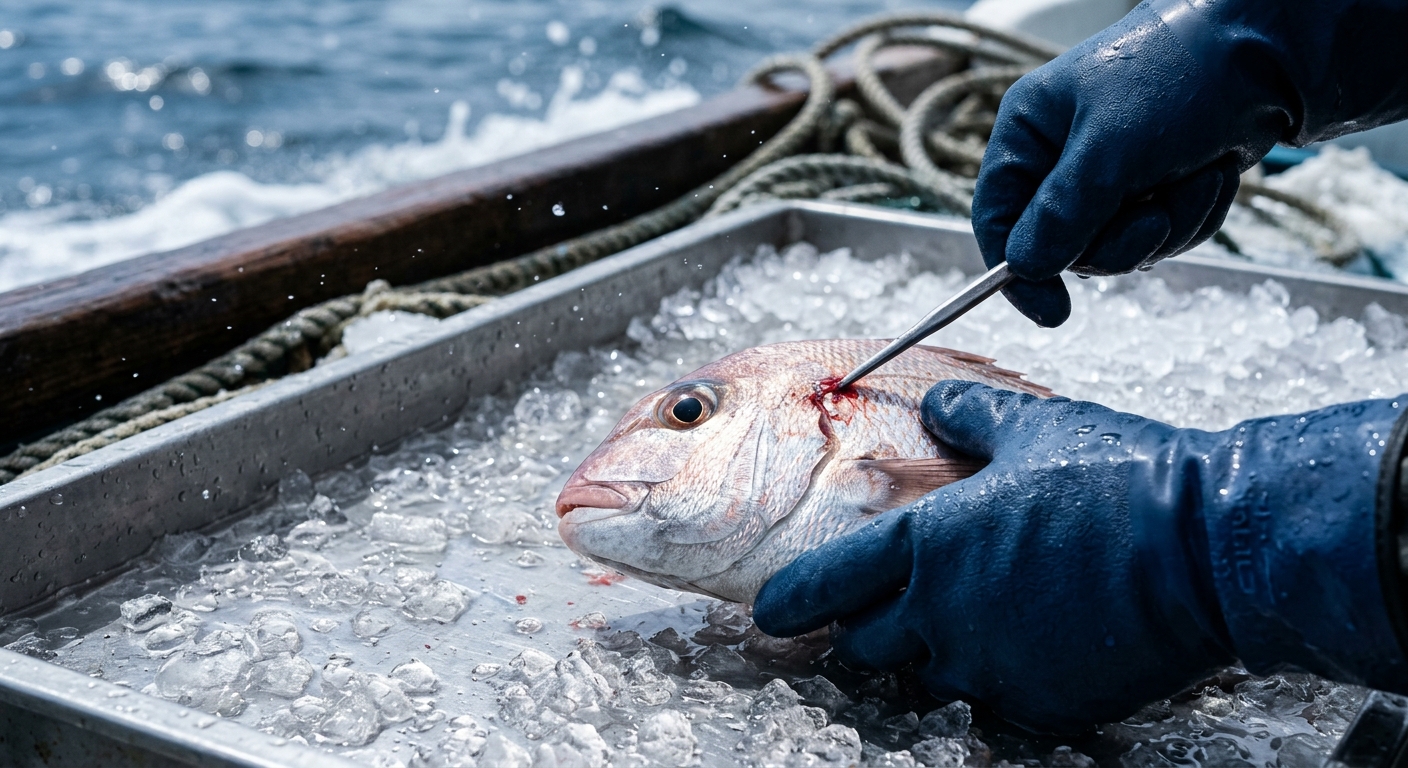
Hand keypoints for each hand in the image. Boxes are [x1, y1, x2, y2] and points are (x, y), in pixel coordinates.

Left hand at [754, 381, 1407, 732]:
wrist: (1208, 546)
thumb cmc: (1116, 475)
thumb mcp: (1031, 426)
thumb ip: (967, 417)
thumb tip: (936, 405)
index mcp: (925, 544)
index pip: (828, 584)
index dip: (793, 600)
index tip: (772, 613)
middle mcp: (943, 614)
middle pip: (868, 644)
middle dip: (870, 627)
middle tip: (893, 606)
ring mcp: (992, 666)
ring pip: (930, 676)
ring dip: (936, 652)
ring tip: (975, 618)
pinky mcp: (1044, 703)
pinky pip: (998, 699)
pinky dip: (1002, 675)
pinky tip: (1034, 641)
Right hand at [972, 1, 1283, 326]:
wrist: (1268, 49)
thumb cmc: (1178, 75)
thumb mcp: (1112, 148)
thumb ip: (1063, 212)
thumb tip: (1025, 268)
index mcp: (1028, 132)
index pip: (996, 217)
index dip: (1017, 271)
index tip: (1052, 312)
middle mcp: (1060, 157)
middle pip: (1064, 246)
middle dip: (1122, 237)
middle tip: (1156, 211)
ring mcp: (1109, 177)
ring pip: (1119, 248)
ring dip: (1169, 223)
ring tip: (1198, 172)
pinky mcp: (1155, 189)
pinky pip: (1161, 238)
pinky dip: (1194, 216)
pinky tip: (1212, 174)